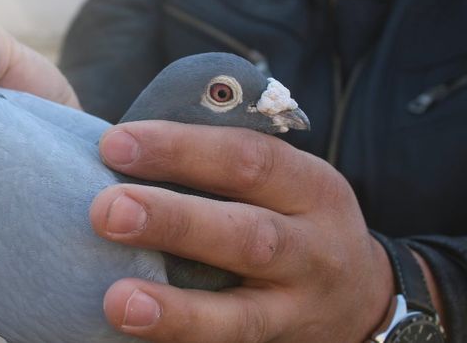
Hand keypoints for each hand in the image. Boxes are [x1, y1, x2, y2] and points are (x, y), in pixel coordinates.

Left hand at [90, 121, 394, 341]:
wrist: (360, 297)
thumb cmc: (291, 219)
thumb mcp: (283, 181)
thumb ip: (221, 165)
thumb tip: (121, 147)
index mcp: (309, 187)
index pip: (246, 158)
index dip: (180, 149)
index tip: (114, 144)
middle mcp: (312, 250)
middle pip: (246, 236)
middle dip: (173, 222)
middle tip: (107, 211)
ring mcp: (297, 311)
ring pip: (241, 316)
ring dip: (177, 311)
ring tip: (119, 302)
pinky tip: (137, 338)